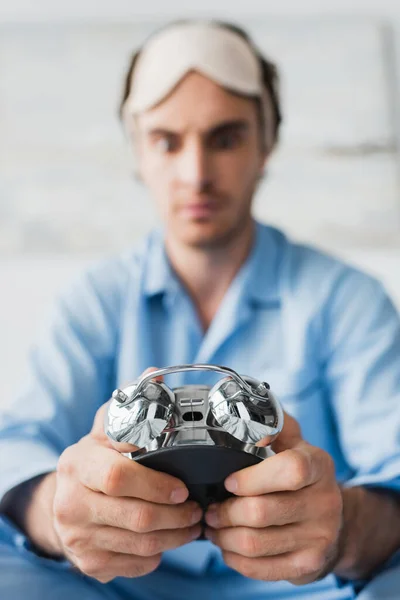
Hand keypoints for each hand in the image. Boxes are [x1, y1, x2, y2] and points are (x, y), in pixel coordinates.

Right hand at [30, 368, 201, 581]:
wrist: (63, 502)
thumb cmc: (93, 462)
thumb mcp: (104, 428)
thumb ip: (131, 403)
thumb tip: (155, 373)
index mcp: (77, 464)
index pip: (118, 477)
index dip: (156, 484)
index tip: (182, 486)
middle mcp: (70, 504)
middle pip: (137, 516)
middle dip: (177, 514)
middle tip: (196, 508)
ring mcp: (77, 538)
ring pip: (141, 544)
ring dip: (176, 535)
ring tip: (192, 523)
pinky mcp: (88, 564)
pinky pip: (135, 565)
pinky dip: (159, 554)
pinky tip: (168, 539)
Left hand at [204, 411, 342, 584]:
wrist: (334, 521)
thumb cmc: (303, 478)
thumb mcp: (296, 444)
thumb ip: (275, 425)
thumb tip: (250, 410)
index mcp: (319, 465)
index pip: (291, 470)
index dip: (251, 478)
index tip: (229, 481)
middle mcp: (325, 502)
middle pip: (261, 512)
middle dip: (225, 512)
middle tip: (211, 509)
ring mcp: (319, 536)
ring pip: (255, 543)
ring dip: (223, 536)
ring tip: (214, 527)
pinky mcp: (308, 565)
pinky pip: (259, 568)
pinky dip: (234, 558)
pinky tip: (228, 546)